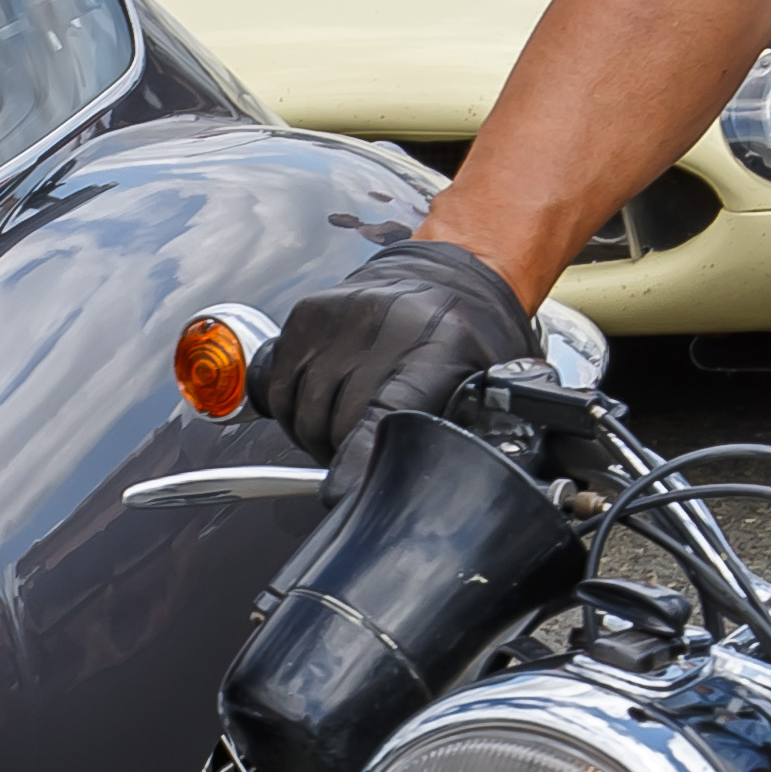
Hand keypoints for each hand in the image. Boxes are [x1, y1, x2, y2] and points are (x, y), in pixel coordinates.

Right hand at [263, 237, 539, 494]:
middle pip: (335, 425)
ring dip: (317, 435)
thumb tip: (444, 489)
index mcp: (437, 349)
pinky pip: (280, 388)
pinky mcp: (307, 313)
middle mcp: (384, 326)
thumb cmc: (468, 339)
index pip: (383, 414)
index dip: (357, 462)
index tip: (342, 494)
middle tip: (365, 453)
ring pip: (301, 412)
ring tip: (346, 428)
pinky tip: (324, 404)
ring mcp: (339, 316)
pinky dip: (294, 409)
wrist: (446, 277)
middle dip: (344, 455)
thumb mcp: (491, 388)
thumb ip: (472, 437)